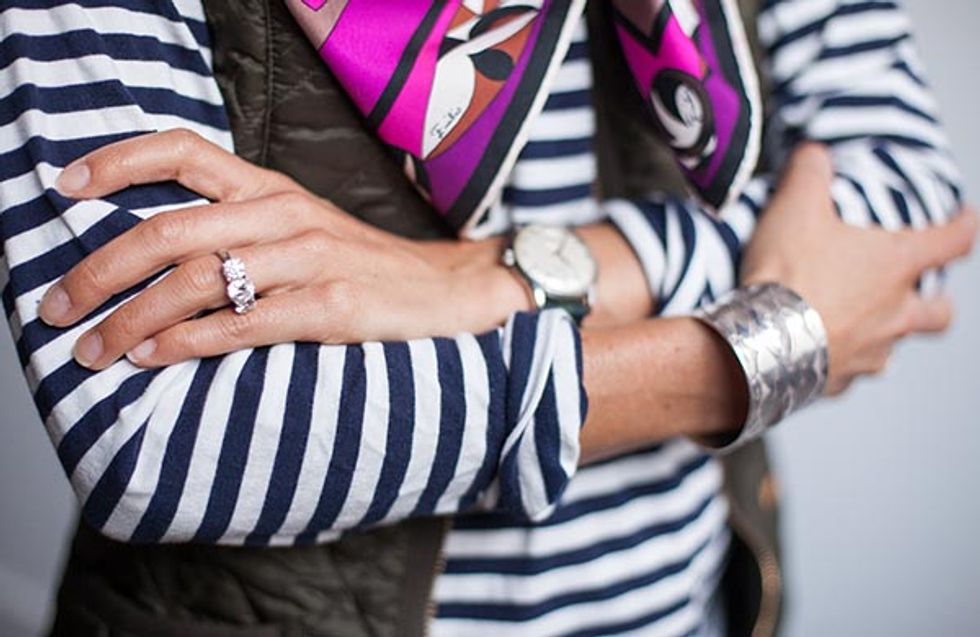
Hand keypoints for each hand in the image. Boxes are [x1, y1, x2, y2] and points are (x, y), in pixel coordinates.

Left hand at [40, 130, 527, 368]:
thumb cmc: (363, 264)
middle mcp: (283, 215)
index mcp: (271, 189)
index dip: (116, 163)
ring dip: (132, 320)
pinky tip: (153, 359)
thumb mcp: (301, 228)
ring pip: (196, 282)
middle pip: (168, 231)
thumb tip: (156, 265)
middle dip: (99, 272)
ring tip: (96, 350)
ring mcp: (308, 259)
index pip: (181, 151)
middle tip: (59, 307)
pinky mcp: (330, 307)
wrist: (447, 289)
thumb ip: (239, 231)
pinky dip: (186, 344)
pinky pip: (241, 325)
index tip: (66, 187)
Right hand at [742, 143, 976, 394]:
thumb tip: (815, 152)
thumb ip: (810, 171)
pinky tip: (817, 352)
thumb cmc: (787, 275)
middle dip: (936, 303)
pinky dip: (841, 362)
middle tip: (917, 294)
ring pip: (895, 348)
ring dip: (884, 336)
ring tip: (858, 325)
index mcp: (895, 265)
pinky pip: (851, 373)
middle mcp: (895, 313)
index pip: (953, 241)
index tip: (966, 220)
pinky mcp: (840, 381)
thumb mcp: (795, 206)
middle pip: (940, 314)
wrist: (759, 342)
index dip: (965, 226)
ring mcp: (871, 352)